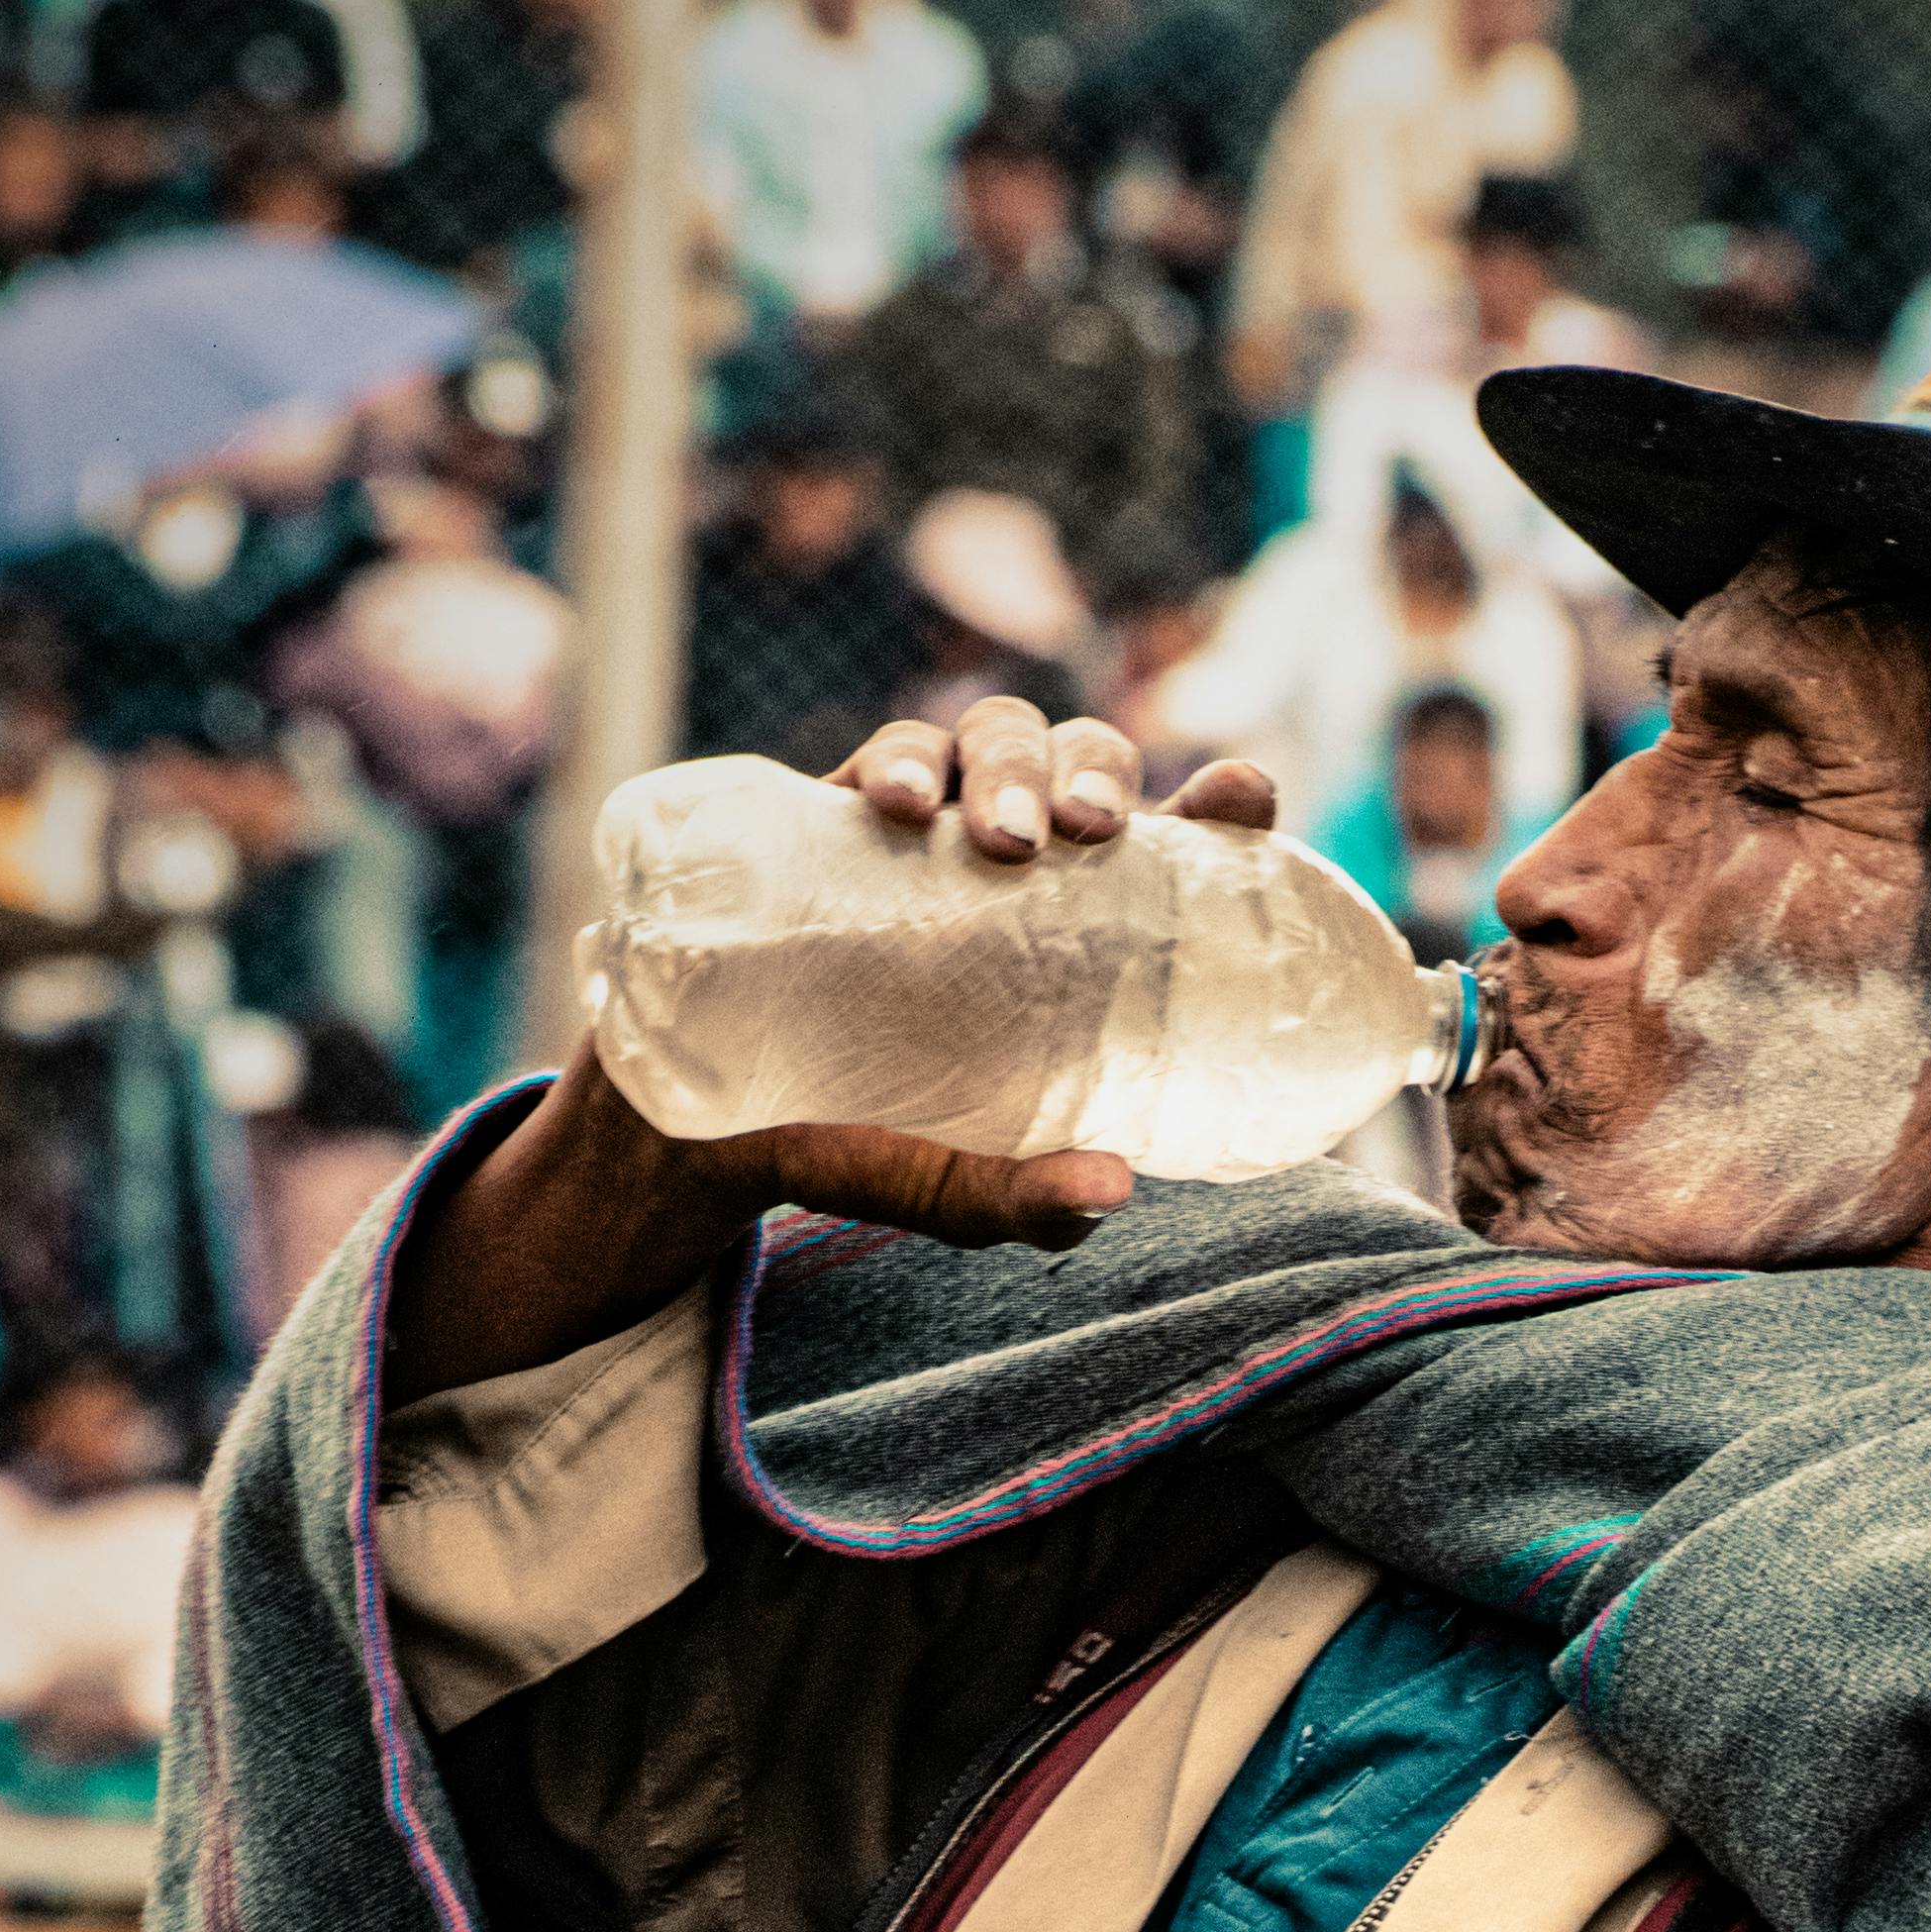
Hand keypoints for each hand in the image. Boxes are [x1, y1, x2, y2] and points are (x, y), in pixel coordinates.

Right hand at [383, 708, 1277, 1396]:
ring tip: (1003, 837)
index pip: (1158, 845)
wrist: (680, 1134)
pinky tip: (904, 805)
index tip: (1250, 793)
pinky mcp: (823, 824)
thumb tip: (1110, 1192)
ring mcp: (910, 839)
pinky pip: (880, 757)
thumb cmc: (832, 1144)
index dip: (1212, 805)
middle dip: (1095, 771)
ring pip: (985, 736)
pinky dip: (903, 760)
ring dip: (1007, 759)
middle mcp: (996, 868)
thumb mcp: (925, 1184)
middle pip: (1072, 765)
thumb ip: (1005, 1195)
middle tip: (1091, 838)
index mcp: (1060, 932)